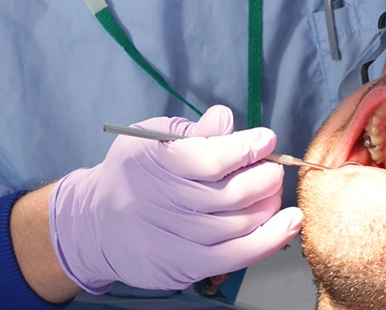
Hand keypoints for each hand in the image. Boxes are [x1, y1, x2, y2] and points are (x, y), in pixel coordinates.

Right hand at [49, 105, 302, 292]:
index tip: (266, 139)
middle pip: (228, 195)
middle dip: (264, 178)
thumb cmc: (135, 173)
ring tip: (276, 191)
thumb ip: (193, 131)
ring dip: (268, 206)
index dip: (246, 148)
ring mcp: (168, 239)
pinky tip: (288, 222)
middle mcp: (156, 203)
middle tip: (273, 167)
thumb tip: (224, 119)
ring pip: (236, 226)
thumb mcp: (153, 139)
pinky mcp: (180, 267)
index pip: (208, 158)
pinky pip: (234, 257)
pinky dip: (268, 239)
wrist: (96, 224)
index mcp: (150, 162)